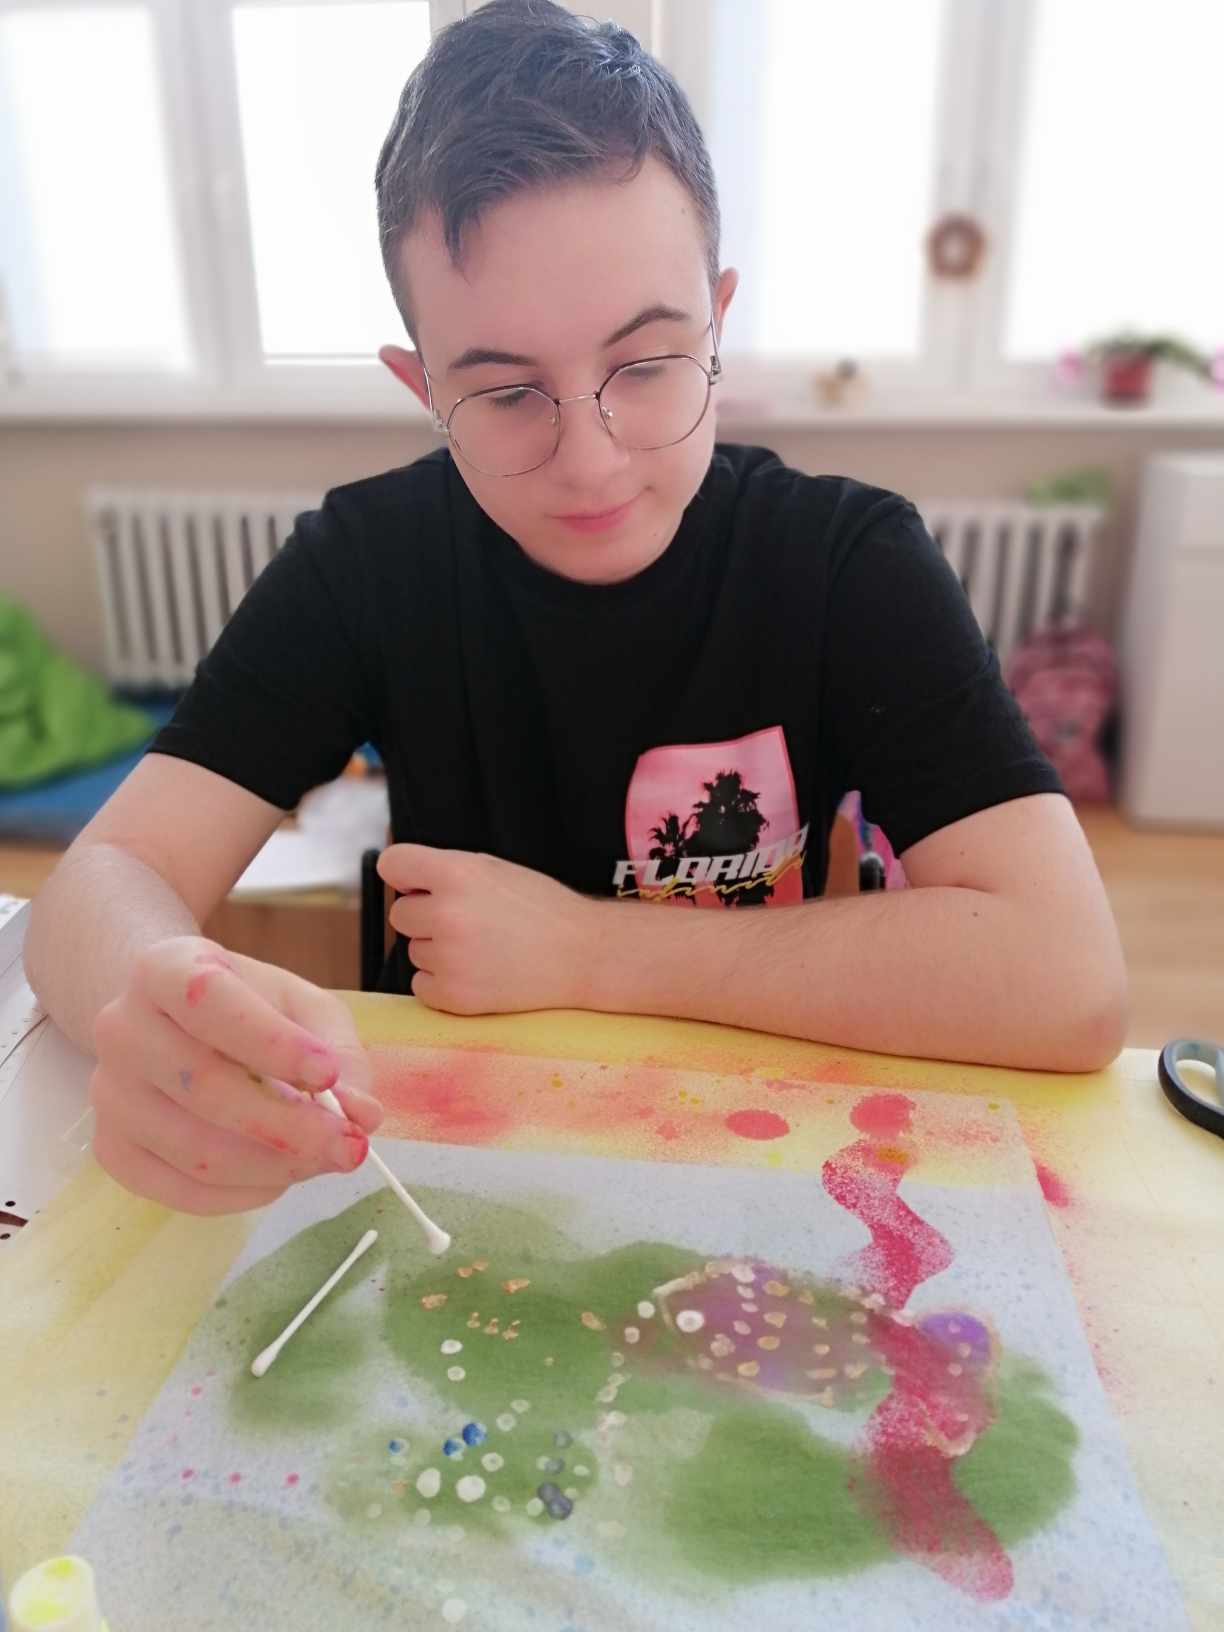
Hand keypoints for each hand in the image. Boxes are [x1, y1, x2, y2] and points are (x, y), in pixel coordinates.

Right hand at [91, 935, 382, 1214]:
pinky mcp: (111, 1148)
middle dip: (290, 1126)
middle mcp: (121, 1028)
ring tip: (325, 1159)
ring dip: (276, 1167)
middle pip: (204, 1086)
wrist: (172, 1023)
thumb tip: (362, 1113)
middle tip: (351, 1145)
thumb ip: (339, 1052)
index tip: (327, 1074)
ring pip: (195, 1149)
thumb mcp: (301, 1007)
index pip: (209, 1002)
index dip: (271, 1043)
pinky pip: (178, 1190)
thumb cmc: (248, 1009)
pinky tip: (280, 1178)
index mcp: (164, 969)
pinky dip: (242, 1195)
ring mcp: (109, 1093)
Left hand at [378, 844, 599, 1014]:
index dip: (404, 875)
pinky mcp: (453, 995)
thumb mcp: (493, 869)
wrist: (581, 954)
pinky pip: (420, 985)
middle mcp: (446, 914)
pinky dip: (442, 982)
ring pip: (413, 951)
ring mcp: (448, 958)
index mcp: (456, 874)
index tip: (417, 885)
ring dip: (438, 951)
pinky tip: (477, 972)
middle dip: (426, 917)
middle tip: (469, 922)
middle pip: (400, 914)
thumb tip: (402, 884)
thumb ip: (445, 871)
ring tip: (482, 948)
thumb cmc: (539, 908)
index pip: (391, 864)